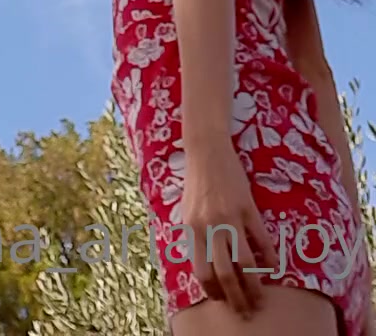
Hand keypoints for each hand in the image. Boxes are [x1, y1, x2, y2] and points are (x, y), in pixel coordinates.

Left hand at [179, 139, 278, 317]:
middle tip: (246, 311)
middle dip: (236, 298)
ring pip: (245, 262)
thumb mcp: (187, 210)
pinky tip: (273, 267)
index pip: (202, 272)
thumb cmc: (196, 182)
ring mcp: (230, 217)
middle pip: (225, 274)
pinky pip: (261, 239)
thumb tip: (204, 265)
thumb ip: (194, 236)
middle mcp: (210, 226)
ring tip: (260, 297)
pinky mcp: (248, 207)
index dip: (213, 291)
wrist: (206, 149)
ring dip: (254, 285)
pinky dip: (268, 257)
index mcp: (192, 229)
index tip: (222, 300)